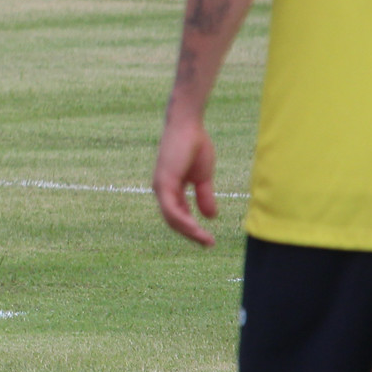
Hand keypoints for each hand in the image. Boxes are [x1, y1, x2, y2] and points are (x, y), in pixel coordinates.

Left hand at [153, 113, 218, 246]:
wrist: (189, 126)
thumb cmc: (195, 146)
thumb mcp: (203, 177)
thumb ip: (204, 196)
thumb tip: (210, 217)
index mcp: (169, 189)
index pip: (177, 215)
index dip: (191, 228)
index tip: (207, 240)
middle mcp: (161, 190)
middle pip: (173, 220)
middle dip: (191, 234)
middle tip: (208, 244)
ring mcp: (161, 186)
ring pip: (171, 218)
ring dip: (189, 231)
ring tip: (205, 240)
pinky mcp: (164, 182)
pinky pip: (171, 208)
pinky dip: (183, 221)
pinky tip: (195, 229)